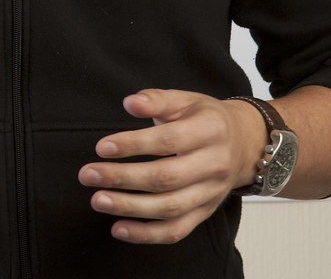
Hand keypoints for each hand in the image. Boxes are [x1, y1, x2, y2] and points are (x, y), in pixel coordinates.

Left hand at [78, 88, 265, 244]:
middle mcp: (214, 165)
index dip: (133, 145)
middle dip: (122, 178)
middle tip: (89, 174)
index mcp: (209, 130)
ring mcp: (211, 193)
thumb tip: (130, 103)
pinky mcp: (205, 212)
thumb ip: (156, 99)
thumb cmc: (206, 119)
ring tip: (98, 200)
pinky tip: (119, 227)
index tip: (102, 147)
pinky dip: (146, 234)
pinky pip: (176, 230)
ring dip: (129, 207)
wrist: (244, 144)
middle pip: (165, 178)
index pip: (168, 141)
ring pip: (169, 208)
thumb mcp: (185, 99)